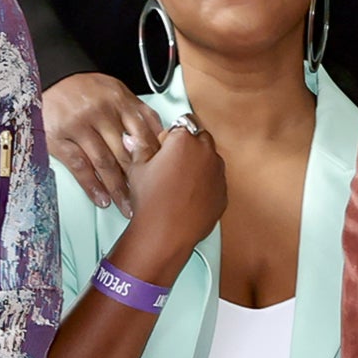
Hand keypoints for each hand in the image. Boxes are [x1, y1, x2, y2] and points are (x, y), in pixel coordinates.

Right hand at [45, 70, 167, 212]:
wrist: (52, 77)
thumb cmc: (87, 88)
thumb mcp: (117, 91)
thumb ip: (138, 113)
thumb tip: (162, 138)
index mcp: (120, 100)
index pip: (144, 133)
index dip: (154, 159)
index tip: (163, 178)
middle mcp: (101, 112)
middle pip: (126, 151)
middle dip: (139, 179)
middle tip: (149, 200)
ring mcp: (79, 125)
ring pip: (105, 162)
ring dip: (118, 188)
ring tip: (127, 207)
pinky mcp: (59, 138)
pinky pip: (79, 166)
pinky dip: (92, 186)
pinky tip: (102, 199)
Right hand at [110, 121, 226, 276]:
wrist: (165, 233)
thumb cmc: (150, 200)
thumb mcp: (137, 169)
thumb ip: (139, 148)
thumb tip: (134, 138)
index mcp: (184, 140)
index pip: (181, 125)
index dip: (170, 137)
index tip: (161, 150)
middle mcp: (206, 152)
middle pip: (200, 139)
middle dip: (188, 147)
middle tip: (170, 165)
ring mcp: (218, 173)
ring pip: (210, 159)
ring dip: (199, 164)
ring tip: (179, 183)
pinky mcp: (223, 192)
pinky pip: (215, 181)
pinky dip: (206, 184)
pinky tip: (189, 196)